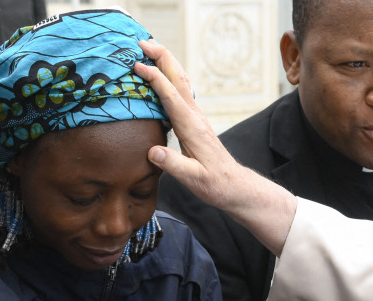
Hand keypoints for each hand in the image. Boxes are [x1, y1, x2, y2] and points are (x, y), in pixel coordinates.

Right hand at [133, 40, 296, 255]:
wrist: (234, 186)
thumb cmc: (214, 184)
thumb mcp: (193, 179)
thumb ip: (173, 165)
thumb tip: (153, 152)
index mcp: (192, 127)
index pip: (171, 96)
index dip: (155, 78)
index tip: (138, 65)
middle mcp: (195, 117)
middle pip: (178, 79)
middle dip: (162, 58)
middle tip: (143, 42)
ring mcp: (196, 118)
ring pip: (181, 82)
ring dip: (166, 63)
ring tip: (149, 49)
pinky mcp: (195, 122)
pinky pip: (181, 93)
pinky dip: (170, 78)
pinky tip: (161, 75)